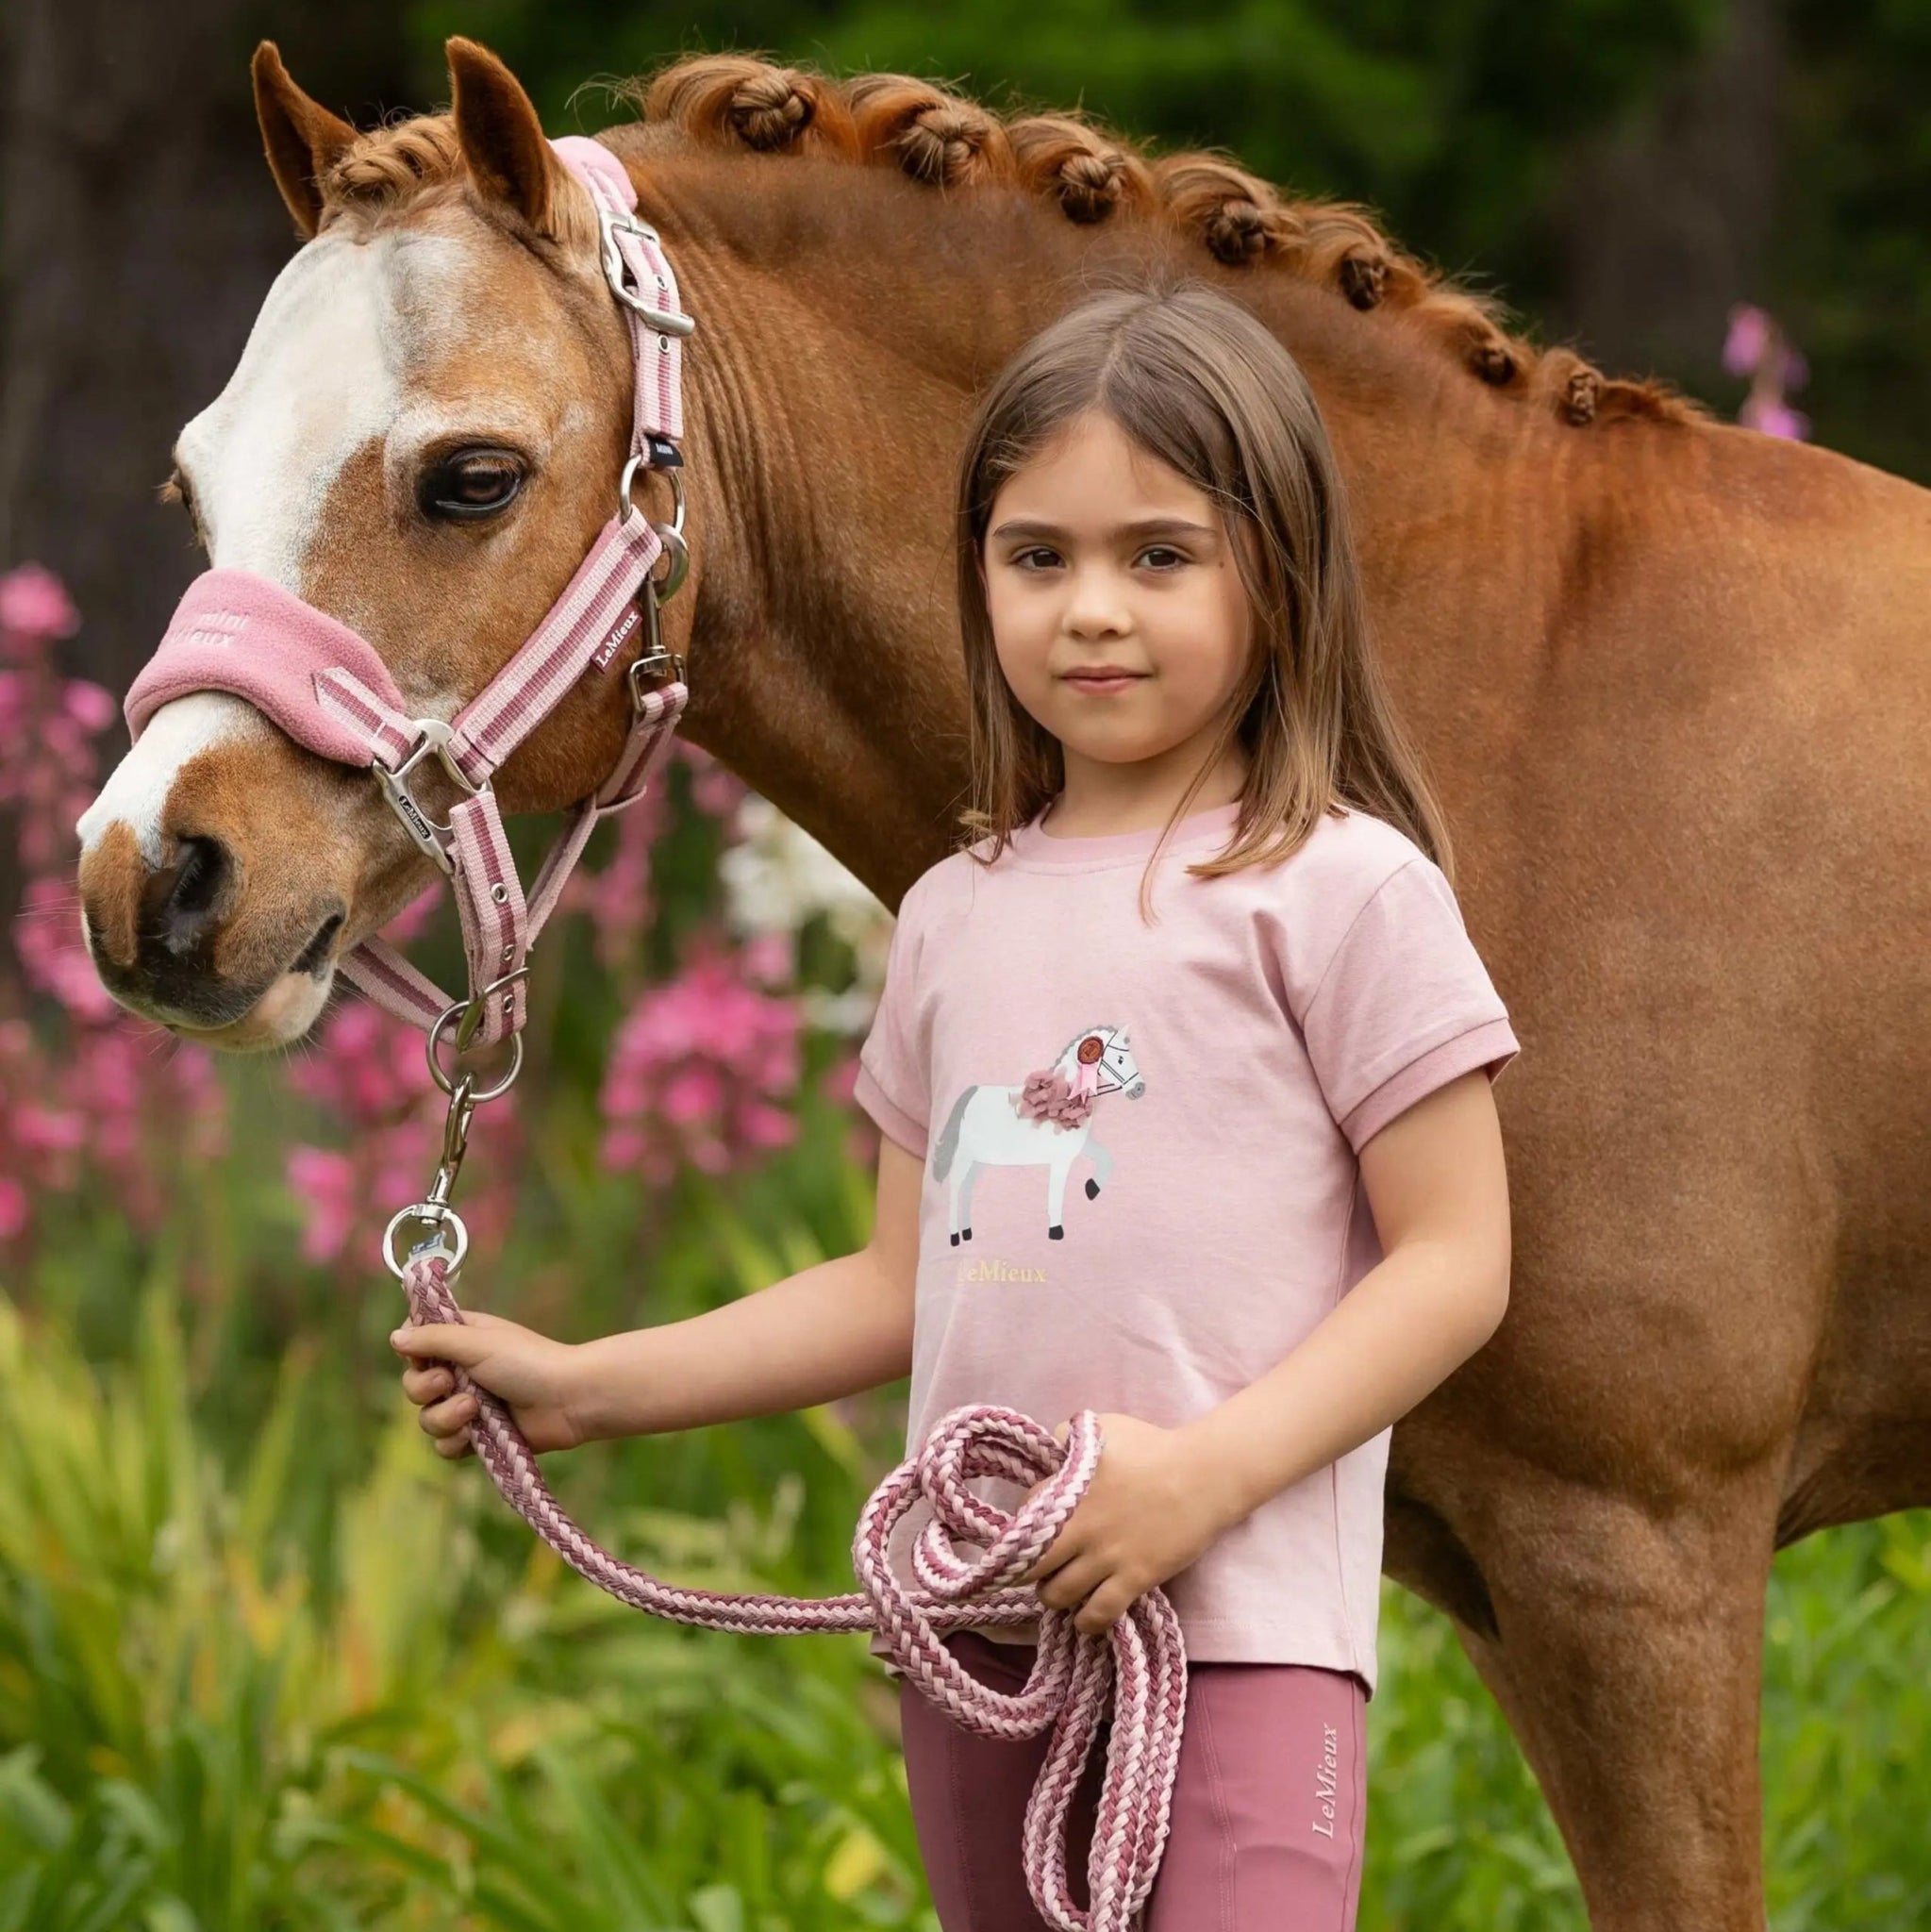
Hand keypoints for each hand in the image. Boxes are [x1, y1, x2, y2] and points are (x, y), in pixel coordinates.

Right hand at [391, 1310, 586, 1459]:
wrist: (569, 1400)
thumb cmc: (528, 1362)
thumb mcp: (477, 1342)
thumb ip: (434, 1339)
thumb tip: (394, 1337)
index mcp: (461, 1339)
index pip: (416, 1343)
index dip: (412, 1351)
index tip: (422, 1353)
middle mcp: (461, 1371)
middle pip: (413, 1385)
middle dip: (424, 1388)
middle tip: (449, 1383)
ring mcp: (469, 1405)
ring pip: (427, 1419)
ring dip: (445, 1417)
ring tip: (475, 1410)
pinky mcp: (479, 1436)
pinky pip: (445, 1446)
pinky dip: (457, 1441)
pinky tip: (477, 1434)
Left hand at [1015, 1413, 1236, 1637]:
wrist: (1205, 1475)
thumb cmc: (1155, 1448)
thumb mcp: (1105, 1428)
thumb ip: (1069, 1436)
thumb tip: (1050, 1450)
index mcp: (1069, 1489)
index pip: (1023, 1516)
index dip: (1023, 1525)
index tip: (1031, 1532)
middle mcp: (1081, 1527)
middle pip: (1030, 1565)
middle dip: (1026, 1570)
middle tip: (1038, 1569)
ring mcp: (1108, 1556)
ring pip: (1058, 1595)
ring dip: (1053, 1596)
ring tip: (1062, 1590)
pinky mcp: (1135, 1578)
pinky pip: (1098, 1614)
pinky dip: (1087, 1621)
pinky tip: (1086, 1616)